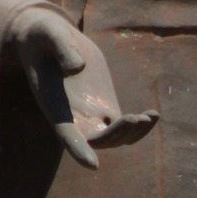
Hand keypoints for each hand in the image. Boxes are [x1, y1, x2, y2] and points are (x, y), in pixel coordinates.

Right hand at [6, 6, 157, 168]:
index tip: (93, 164)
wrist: (47, 38)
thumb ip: (62, 48)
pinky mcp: (104, 104)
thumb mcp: (49, 33)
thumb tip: (77, 67)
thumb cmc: (42, 35)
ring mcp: (90, 112)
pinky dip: (139, 126)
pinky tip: (154, 115)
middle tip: (135, 119)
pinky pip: (123, 126)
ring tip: (149, 117)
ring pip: (114, 138)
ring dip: (132, 135)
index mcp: (54, 105)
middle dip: (116, 136)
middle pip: (96, 141)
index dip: (79, 150)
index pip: (66, 135)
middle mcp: (73, 116)